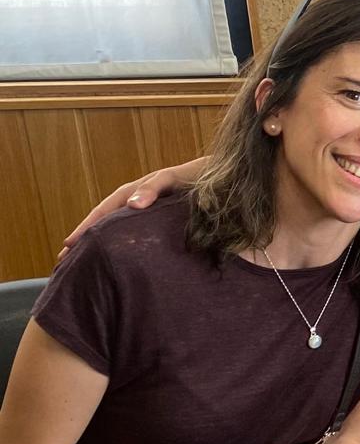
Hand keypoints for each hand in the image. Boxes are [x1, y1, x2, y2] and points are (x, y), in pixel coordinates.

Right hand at [60, 165, 188, 255]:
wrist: (211, 180)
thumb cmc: (188, 178)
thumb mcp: (168, 180)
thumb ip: (152, 189)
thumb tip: (132, 205)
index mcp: (129, 194)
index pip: (101, 213)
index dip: (84, 228)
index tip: (68, 244)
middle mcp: (130, 205)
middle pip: (101, 224)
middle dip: (83, 241)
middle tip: (63, 262)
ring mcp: (140, 215)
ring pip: (113, 232)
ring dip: (98, 246)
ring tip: (82, 265)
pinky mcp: (152, 225)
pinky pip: (130, 236)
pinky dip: (118, 247)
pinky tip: (115, 262)